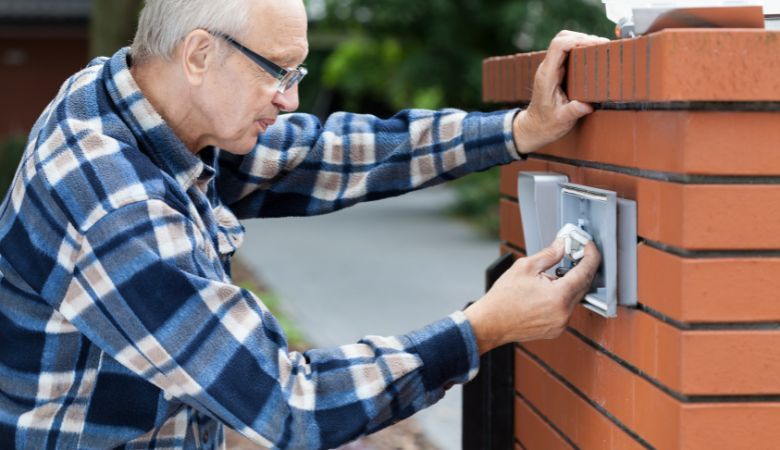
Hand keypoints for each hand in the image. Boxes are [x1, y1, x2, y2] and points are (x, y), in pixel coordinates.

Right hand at [464, 238, 599, 353]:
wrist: (490, 323)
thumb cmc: (502, 299)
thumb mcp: (525, 267)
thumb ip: (549, 255)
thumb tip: (562, 246)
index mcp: (558, 296)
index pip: (585, 272)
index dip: (590, 256)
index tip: (589, 246)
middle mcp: (564, 313)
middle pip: (584, 285)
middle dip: (582, 267)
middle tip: (574, 253)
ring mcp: (561, 324)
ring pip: (576, 297)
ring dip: (571, 283)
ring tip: (556, 273)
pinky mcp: (556, 329)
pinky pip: (567, 309)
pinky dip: (564, 296)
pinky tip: (550, 289)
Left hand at [513, 30, 609, 154]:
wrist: (534, 127)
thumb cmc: (546, 125)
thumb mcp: (561, 121)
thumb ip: (572, 112)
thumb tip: (586, 106)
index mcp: (547, 76)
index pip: (559, 46)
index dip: (578, 40)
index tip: (597, 45)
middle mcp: (548, 68)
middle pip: (563, 38)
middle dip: (584, 38)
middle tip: (604, 47)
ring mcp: (551, 68)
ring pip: (566, 42)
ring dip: (584, 42)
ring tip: (602, 50)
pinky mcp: (557, 71)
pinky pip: (569, 52)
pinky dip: (582, 50)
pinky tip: (595, 56)